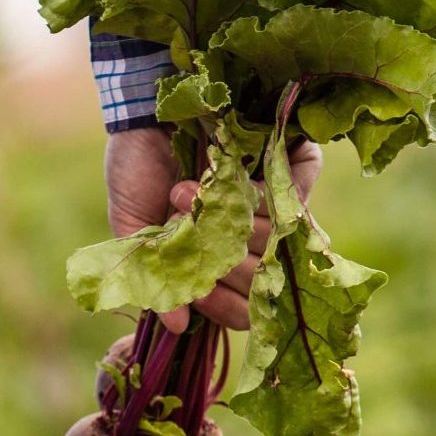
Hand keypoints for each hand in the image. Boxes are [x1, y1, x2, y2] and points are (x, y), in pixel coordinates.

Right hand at [104, 124, 322, 333]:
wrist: (143, 108)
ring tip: (185, 191)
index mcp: (212, 260)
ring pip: (277, 239)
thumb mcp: (135, 227)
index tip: (197, 290)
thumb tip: (175, 328)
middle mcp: (246, 236)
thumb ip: (155, 277)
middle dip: (224, 261)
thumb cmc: (136, 168)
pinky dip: (267, 188)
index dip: (223, 306)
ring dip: (228, 220)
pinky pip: (300, 190)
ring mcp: (270, 203)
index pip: (241, 309)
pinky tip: (227, 176)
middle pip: (264, 279)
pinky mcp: (287, 164)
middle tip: (184, 226)